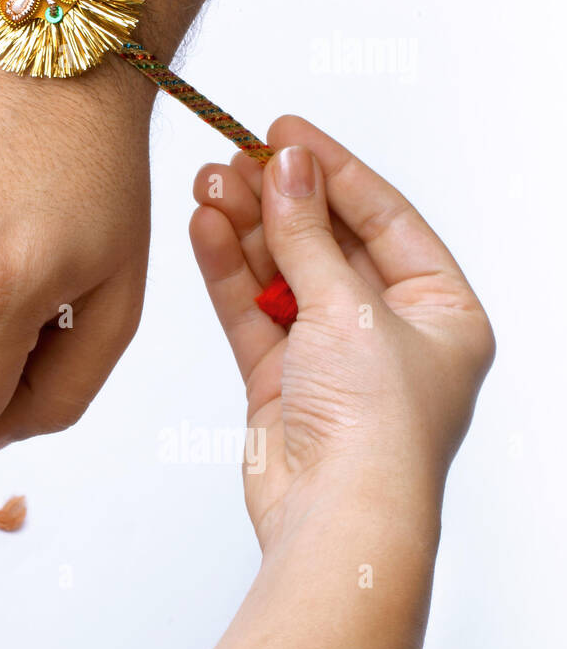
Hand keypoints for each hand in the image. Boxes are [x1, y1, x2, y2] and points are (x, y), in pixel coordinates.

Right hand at [189, 115, 495, 550]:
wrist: (335, 517)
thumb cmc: (377, 428)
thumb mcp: (349, 308)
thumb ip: (306, 233)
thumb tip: (286, 167)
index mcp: (443, 312)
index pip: (385, 219)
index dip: (334, 170)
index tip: (285, 131)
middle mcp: (389, 331)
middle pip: (326, 243)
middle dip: (279, 200)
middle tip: (233, 157)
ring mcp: (331, 355)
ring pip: (281, 273)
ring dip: (246, 228)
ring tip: (208, 183)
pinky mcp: (280, 380)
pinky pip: (251, 310)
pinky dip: (228, 271)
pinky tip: (204, 227)